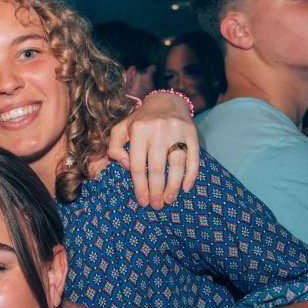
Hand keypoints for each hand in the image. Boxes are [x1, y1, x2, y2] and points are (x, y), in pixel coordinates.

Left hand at [107, 92, 199, 208]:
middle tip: (157, 206)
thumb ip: (114, 147)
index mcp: (138, 131)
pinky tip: (185, 188)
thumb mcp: (120, 130)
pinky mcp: (192, 133)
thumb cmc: (140, 121)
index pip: (138, 165)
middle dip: (156, 190)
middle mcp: (157, 131)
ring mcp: (177, 132)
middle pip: (157, 168)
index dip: (140, 187)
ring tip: (169, 200)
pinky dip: (191, 175)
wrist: (166, 101)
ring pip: (176, 165)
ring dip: (173, 186)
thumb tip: (125, 166)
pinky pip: (193, 158)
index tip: (142, 201)